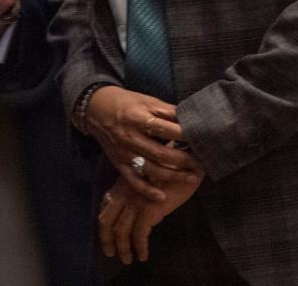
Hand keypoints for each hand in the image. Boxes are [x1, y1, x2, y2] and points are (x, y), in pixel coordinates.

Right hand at [85, 86, 201, 201]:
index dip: (183, 135)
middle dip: (183, 160)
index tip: (200, 139)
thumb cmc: (127, 103)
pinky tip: (162, 197)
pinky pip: (134, 180)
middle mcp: (131, 137)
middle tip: (200, 162)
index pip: (164, 129)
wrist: (97, 109)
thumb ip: (168, 111)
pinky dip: (147, 191)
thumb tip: (190, 118)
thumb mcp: (147, 100)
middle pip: (160, 153)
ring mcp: (125, 153)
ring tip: (191, 178)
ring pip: (151, 169)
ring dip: (172, 176)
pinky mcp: (119, 164)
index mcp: (139, 118)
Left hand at [98, 168, 203, 263]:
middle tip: (111, 254)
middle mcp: (124, 192)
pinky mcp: (148, 209)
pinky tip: (143, 255)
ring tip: (128, 260)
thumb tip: (138, 215)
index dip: (104, 225)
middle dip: (107, 240)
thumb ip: (138, 192)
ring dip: (123, 249)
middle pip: (106, 221)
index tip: (107, 238)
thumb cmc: (172, 169)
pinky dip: (140, 248)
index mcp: (122, 184)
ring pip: (121, 232)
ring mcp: (135, 200)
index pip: (105, 207)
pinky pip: (139, 235)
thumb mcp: (148, 178)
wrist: (187, 163)